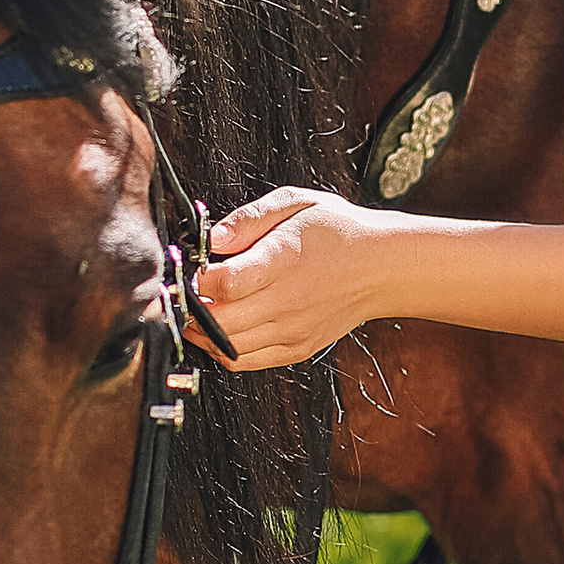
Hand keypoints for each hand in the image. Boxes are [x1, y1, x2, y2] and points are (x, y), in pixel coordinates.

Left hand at [193, 187, 397, 370]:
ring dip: (201, 330)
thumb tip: (211, 238)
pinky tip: (219, 327)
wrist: (381, 267)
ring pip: (225, 346)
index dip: (194, 278)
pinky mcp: (295, 348)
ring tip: (197, 308)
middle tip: (182, 291)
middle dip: (190, 307)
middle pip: (217, 321)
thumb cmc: (338, 231)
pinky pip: (243, 361)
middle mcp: (286, 302)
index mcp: (283, 261)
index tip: (187, 268)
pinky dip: (222, 348)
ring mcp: (291, 331)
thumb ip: (248, 218)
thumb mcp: (295, 203)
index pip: (223, 283)